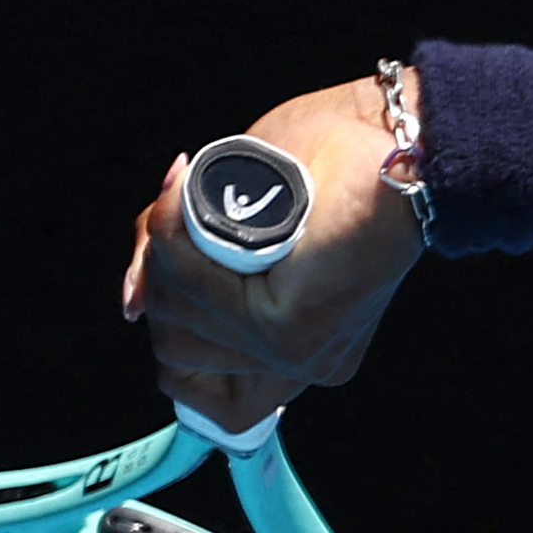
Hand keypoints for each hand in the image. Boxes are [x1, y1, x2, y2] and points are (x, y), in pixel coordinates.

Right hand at [121, 76, 427, 430]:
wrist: (401, 133)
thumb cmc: (326, 161)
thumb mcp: (238, 218)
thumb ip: (185, 266)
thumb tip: (131, 307)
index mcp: (301, 352)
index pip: (205, 398)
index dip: (173, 336)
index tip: (178, 274)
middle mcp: (304, 365)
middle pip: (174, 353)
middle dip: (162, 281)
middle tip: (184, 210)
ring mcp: (295, 352)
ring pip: (175, 323)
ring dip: (166, 252)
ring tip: (191, 190)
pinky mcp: (286, 325)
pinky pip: (192, 291)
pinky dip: (175, 237)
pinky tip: (189, 192)